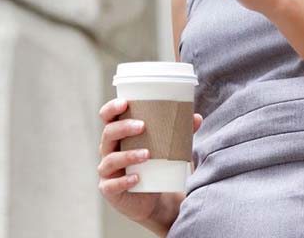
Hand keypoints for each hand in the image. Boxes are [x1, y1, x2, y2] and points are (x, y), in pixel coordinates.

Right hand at [97, 97, 202, 223]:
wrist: (149, 199)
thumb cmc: (152, 166)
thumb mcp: (163, 149)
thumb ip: (178, 133)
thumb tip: (197, 118)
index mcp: (117, 135)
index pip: (107, 118)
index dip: (112, 109)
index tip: (125, 103)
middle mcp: (108, 150)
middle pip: (108, 134)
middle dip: (123, 128)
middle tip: (143, 126)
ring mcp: (107, 171)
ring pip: (111, 159)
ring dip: (128, 155)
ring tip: (147, 154)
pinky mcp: (109, 190)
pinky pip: (112, 185)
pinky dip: (124, 181)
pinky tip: (137, 178)